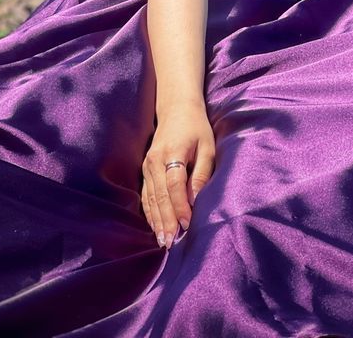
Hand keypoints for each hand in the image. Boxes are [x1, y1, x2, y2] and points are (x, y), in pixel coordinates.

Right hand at [141, 101, 215, 247]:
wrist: (176, 108)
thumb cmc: (196, 128)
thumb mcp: (207, 147)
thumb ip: (202, 173)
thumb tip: (197, 200)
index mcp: (172, 152)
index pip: (175, 185)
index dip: (180, 206)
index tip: (187, 225)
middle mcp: (155, 160)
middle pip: (159, 195)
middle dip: (166, 221)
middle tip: (170, 243)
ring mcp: (147, 165)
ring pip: (150, 198)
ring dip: (156, 220)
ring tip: (162, 241)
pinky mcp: (145, 169)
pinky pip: (146, 195)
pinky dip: (150, 212)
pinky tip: (155, 227)